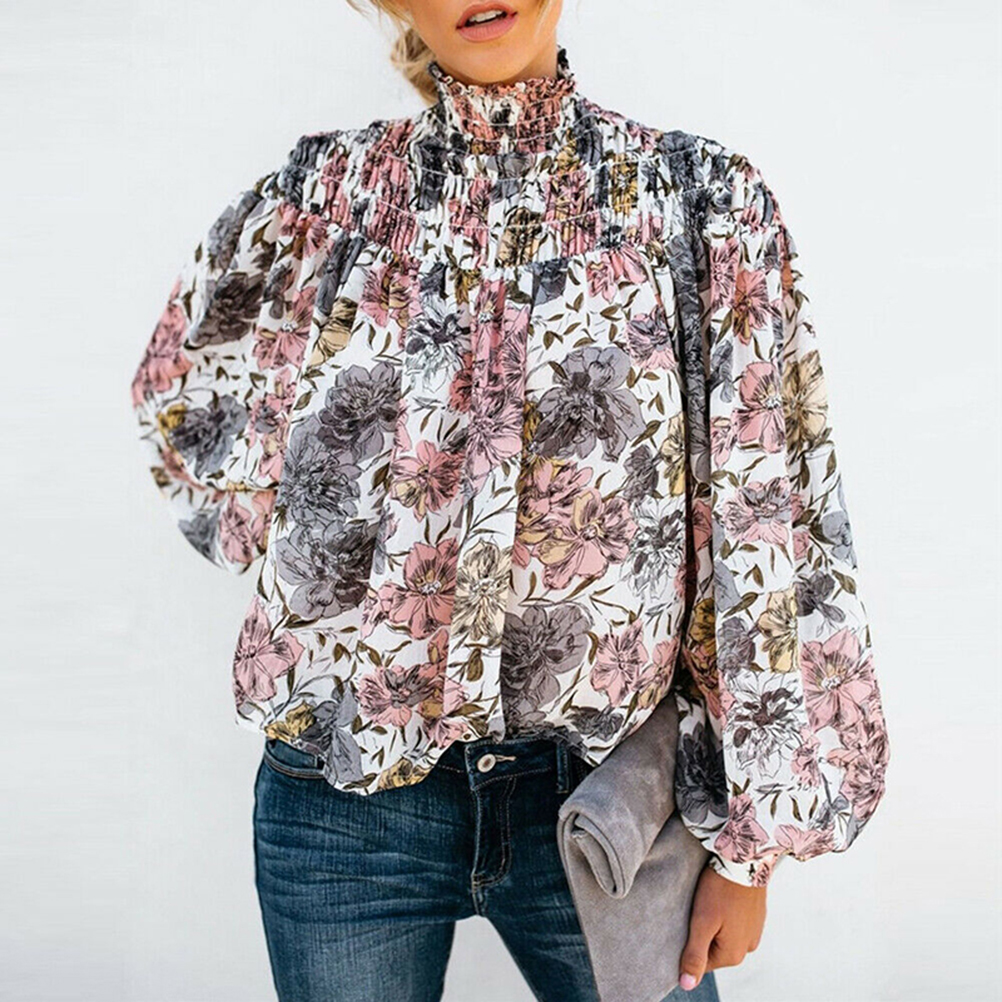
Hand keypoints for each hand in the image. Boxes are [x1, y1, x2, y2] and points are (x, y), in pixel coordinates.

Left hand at [678, 864, 766, 991]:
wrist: (744, 860)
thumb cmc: (721, 889)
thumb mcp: (702, 922)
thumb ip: (694, 955)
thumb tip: (687, 985)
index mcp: (733, 955)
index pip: (701, 963)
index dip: (689, 944)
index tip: (686, 922)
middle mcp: (747, 948)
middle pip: (713, 949)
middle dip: (702, 933)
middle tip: (696, 909)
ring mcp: (754, 932)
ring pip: (724, 934)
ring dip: (714, 923)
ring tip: (708, 901)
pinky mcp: (756, 916)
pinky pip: (734, 922)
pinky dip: (725, 914)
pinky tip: (720, 898)